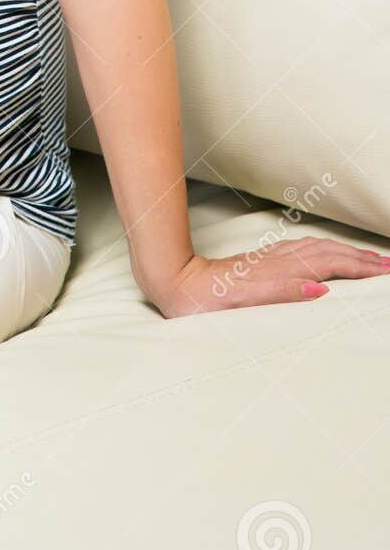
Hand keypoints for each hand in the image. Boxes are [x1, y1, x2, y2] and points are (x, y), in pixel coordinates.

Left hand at [151, 237, 389, 317]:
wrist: (180, 283)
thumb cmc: (210, 298)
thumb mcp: (245, 300)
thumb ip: (284, 293)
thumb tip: (321, 289)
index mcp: (282, 271)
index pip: (332, 265)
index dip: (361, 268)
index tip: (387, 270)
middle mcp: (280, 260)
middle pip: (330, 253)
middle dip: (362, 257)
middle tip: (388, 264)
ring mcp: (272, 259)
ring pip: (318, 249)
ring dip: (346, 251)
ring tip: (368, 258)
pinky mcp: (263, 261)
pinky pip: (304, 250)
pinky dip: (325, 250)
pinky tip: (326, 253)